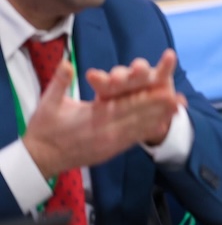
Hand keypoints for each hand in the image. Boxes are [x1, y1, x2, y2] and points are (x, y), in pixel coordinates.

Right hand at [22, 56, 180, 178]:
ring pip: (138, 129)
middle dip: (159, 108)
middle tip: (179, 98)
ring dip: (159, 119)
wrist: (38, 160)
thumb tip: (67, 63)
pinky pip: (132, 141)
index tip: (163, 89)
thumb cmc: (43, 129)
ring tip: (178, 109)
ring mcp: (108, 143)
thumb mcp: (48, 104)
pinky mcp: (109, 151)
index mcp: (91, 118)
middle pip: (136, 118)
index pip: (123, 106)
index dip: (145, 99)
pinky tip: (162, 125)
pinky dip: (147, 133)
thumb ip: (59, 83)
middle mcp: (104, 131)